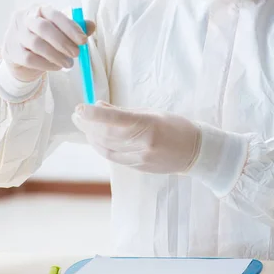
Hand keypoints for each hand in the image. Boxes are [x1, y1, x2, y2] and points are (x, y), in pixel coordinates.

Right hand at [2, 5, 94, 81]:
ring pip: (36, 44)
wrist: (21, 55)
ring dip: (56, 55)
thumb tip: (91, 25)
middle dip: (63, 42)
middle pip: (43, 28)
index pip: (54, 14)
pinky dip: (46, 64)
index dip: (70, 27)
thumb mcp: (59, 31)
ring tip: (69, 63)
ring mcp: (15, 34)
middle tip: (76, 53)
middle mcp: (24, 18)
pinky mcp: (11, 51)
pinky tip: (56, 67)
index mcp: (39, 9)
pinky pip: (29, 59)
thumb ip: (75, 28)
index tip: (83, 40)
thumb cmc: (44, 39)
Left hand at [72, 101, 201, 173]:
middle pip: (106, 136)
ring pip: (106, 149)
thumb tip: (99, 106)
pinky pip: (113, 157)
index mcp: (148, 125)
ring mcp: (140, 159)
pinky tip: (96, 138)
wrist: (196, 152)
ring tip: (84, 125)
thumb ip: (124, 111)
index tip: (80, 108)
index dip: (94, 115)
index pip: (115, 120)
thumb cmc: (176, 126)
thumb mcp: (152, 112)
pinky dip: (101, 146)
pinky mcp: (138, 168)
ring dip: (92, 136)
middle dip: (88, 125)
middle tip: (77, 114)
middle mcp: (142, 144)